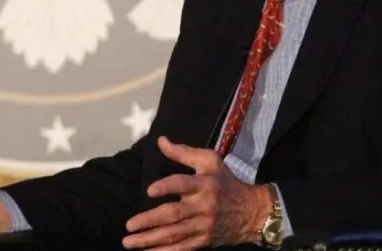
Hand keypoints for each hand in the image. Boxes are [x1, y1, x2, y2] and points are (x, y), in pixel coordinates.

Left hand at [122, 136, 272, 249]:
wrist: (252, 212)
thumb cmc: (226, 182)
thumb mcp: (209, 161)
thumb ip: (183, 152)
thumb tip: (160, 140)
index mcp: (205, 184)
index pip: (184, 184)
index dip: (167, 187)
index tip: (149, 191)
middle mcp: (203, 206)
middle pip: (174, 215)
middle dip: (150, 220)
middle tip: (129, 225)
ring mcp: (203, 226)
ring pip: (174, 234)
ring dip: (150, 239)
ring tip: (129, 242)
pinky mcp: (204, 240)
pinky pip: (181, 248)